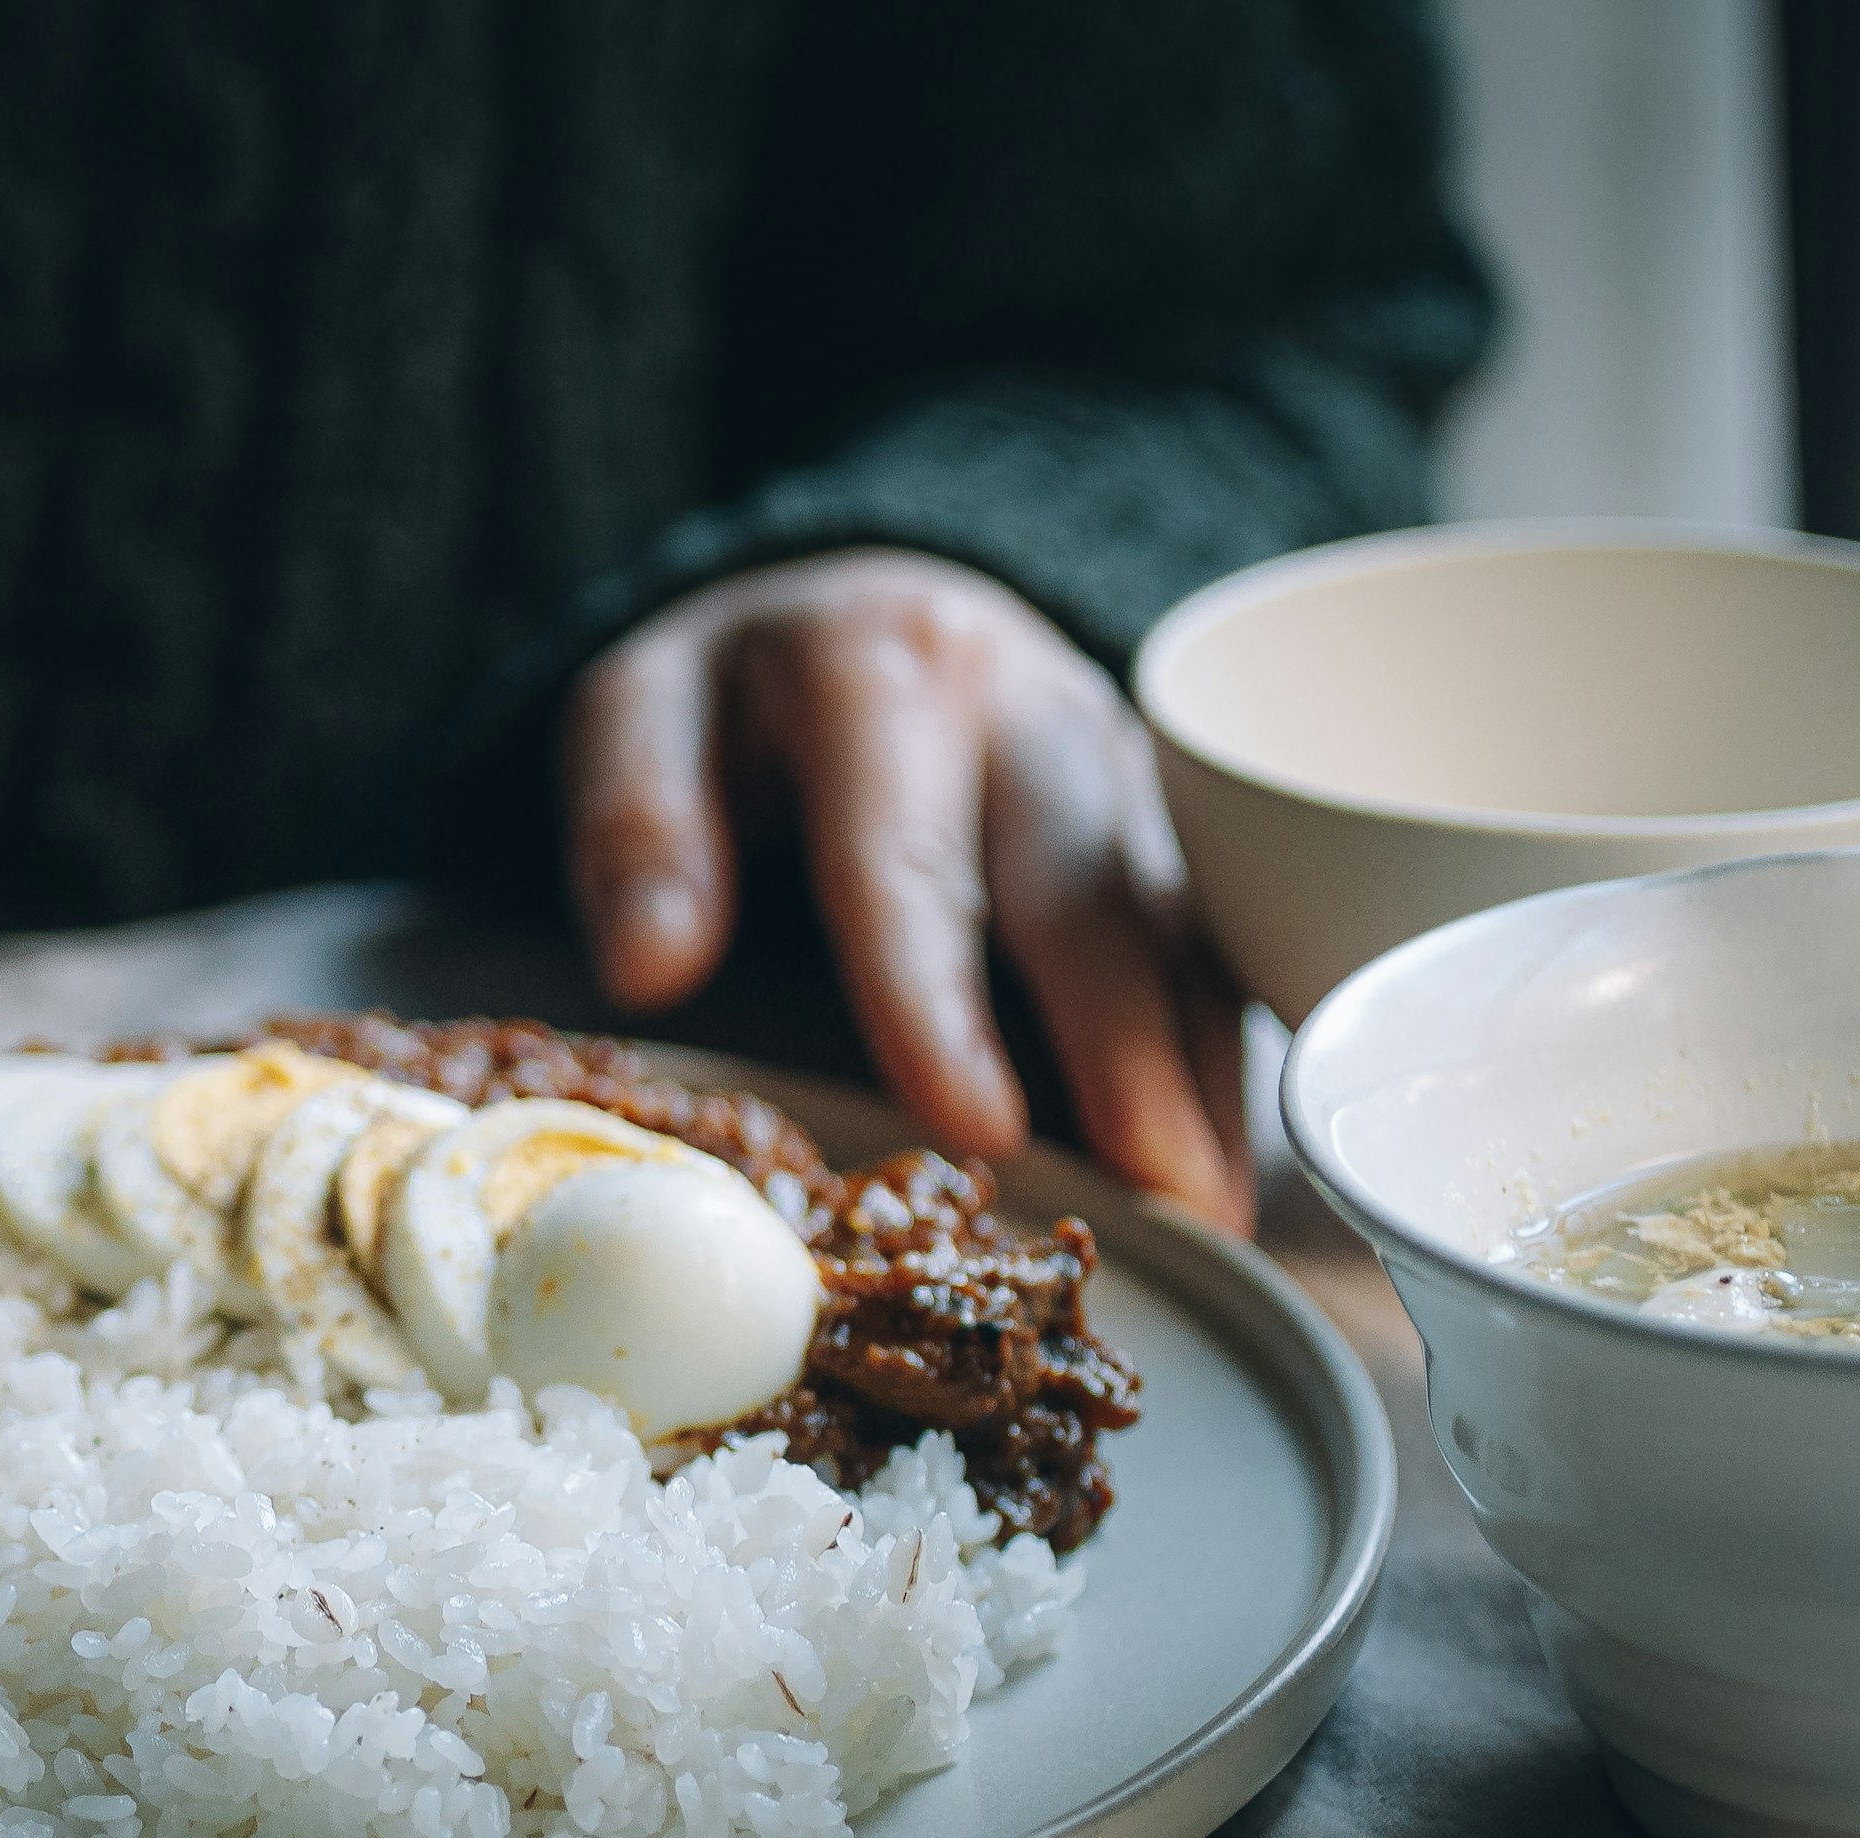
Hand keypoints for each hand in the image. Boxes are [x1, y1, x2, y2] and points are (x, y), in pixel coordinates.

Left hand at [564, 549, 1249, 1229]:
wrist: (852, 604)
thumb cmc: (741, 694)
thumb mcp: (640, 712)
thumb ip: (634, 825)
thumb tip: (650, 966)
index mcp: (883, 676)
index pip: (907, 859)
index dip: (942, 1001)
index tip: (979, 1127)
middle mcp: (1026, 710)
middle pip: (1089, 892)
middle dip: (1129, 1052)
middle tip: (1160, 1193)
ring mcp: (1113, 762)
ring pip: (1178, 920)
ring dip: (1201, 1071)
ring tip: (1213, 1210)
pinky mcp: (1161, 815)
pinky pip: (1207, 936)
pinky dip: (1217, 1053)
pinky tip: (1225, 1162)